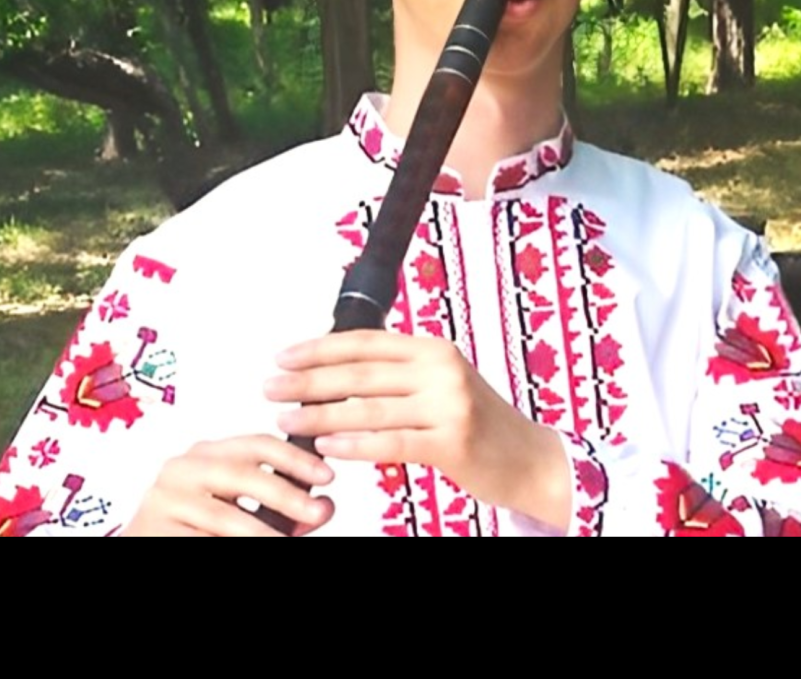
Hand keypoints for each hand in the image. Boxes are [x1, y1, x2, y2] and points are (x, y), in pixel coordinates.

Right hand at [122, 435, 334, 536]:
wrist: (147, 545)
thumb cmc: (197, 529)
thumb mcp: (242, 514)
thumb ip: (283, 511)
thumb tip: (326, 507)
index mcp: (208, 454)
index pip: (258, 444)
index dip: (295, 458)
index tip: (327, 475)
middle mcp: (183, 467)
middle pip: (243, 474)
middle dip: (286, 494)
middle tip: (318, 512)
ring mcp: (164, 498)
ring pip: (225, 515)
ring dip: (262, 533)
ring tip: (287, 543)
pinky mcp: (151, 529)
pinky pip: (202, 539)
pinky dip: (231, 546)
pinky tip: (262, 546)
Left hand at [265, 332, 570, 529]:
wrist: (528, 457)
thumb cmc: (478, 421)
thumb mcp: (442, 382)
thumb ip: (398, 373)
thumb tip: (335, 370)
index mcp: (434, 348)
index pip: (366, 342)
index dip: (320, 348)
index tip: (284, 357)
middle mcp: (441, 370)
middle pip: (360, 372)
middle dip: (309, 380)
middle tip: (272, 387)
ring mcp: (448, 405)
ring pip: (369, 408)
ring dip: (321, 414)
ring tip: (287, 419)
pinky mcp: (451, 443)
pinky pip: (392, 442)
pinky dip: (354, 443)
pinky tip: (326, 445)